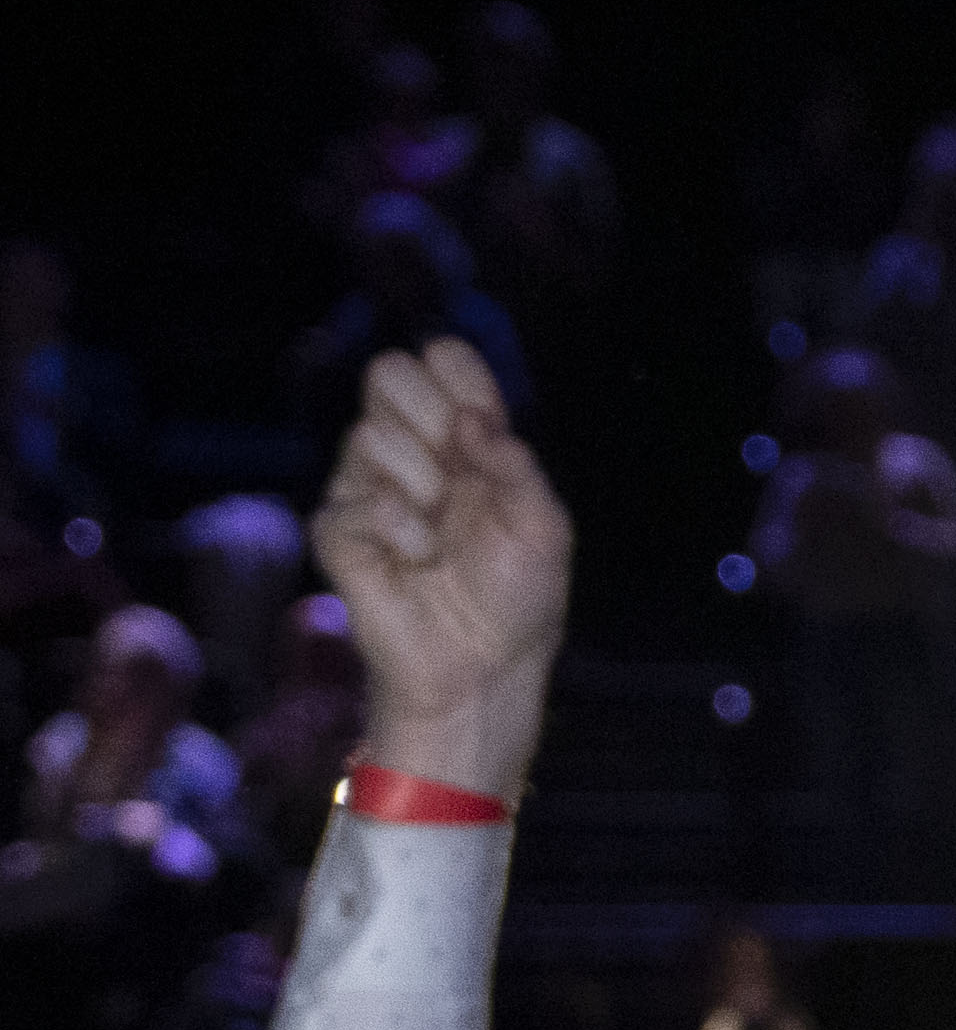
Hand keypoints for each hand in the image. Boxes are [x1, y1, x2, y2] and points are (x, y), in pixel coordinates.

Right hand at [310, 338, 575, 793]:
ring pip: (369, 434)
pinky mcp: (338, 531)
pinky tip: (417, 559)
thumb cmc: (516, 594)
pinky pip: (354, 501)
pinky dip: (397, 529)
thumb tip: (471, 418)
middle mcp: (411, 452)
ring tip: (441, 534)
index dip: (458, 373)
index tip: (480, 418)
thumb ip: (514, 464)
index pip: (442, 364)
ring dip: (421, 484)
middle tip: (458, 473)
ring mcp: (366, 486)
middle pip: (388, 373)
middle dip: (430, 416)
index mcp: (464, 440)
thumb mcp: (543, 526)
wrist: (486, 665)